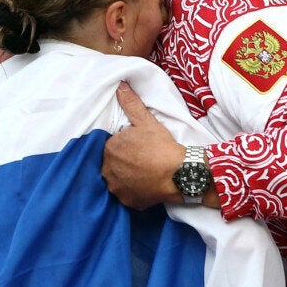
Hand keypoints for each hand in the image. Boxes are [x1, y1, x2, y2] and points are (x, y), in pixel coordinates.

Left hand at [101, 82, 183, 208]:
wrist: (179, 174)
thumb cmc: (162, 147)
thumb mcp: (146, 122)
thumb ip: (131, 104)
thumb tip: (120, 86)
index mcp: (108, 149)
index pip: (109, 147)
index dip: (121, 146)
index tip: (134, 147)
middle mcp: (106, 170)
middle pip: (109, 164)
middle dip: (120, 161)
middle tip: (139, 159)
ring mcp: (116, 188)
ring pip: (115, 180)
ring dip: (123, 176)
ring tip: (141, 172)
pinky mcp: (126, 201)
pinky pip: (125, 195)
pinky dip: (132, 190)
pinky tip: (143, 184)